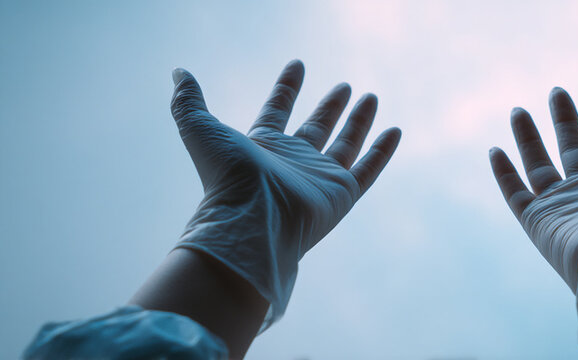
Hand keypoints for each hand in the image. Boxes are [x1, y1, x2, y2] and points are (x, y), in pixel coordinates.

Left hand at [170, 60, 400, 328]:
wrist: (253, 222)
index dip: (287, 87)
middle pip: (316, 127)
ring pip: (345, 144)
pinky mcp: (342, 193)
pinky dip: (382, 151)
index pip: (277, 110)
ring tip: (370, 97)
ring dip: (358, 121)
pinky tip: (394, 131)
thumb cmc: (227, 178)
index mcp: (262, 146)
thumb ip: (189, 102)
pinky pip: (368, 169)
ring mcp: (319, 177)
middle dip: (330, 106)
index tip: (298, 65)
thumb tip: (179, 73)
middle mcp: (292, 161)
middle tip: (345, 86)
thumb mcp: (202, 129)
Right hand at [489, 88, 577, 349]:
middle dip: (565, 120)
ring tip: (519, 110)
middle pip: (574, 148)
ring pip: (540, 165)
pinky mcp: (538, 220)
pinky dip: (504, 172)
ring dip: (530, 138)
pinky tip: (496, 149)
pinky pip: (515, 192)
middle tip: (557, 92)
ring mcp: (562, 206)